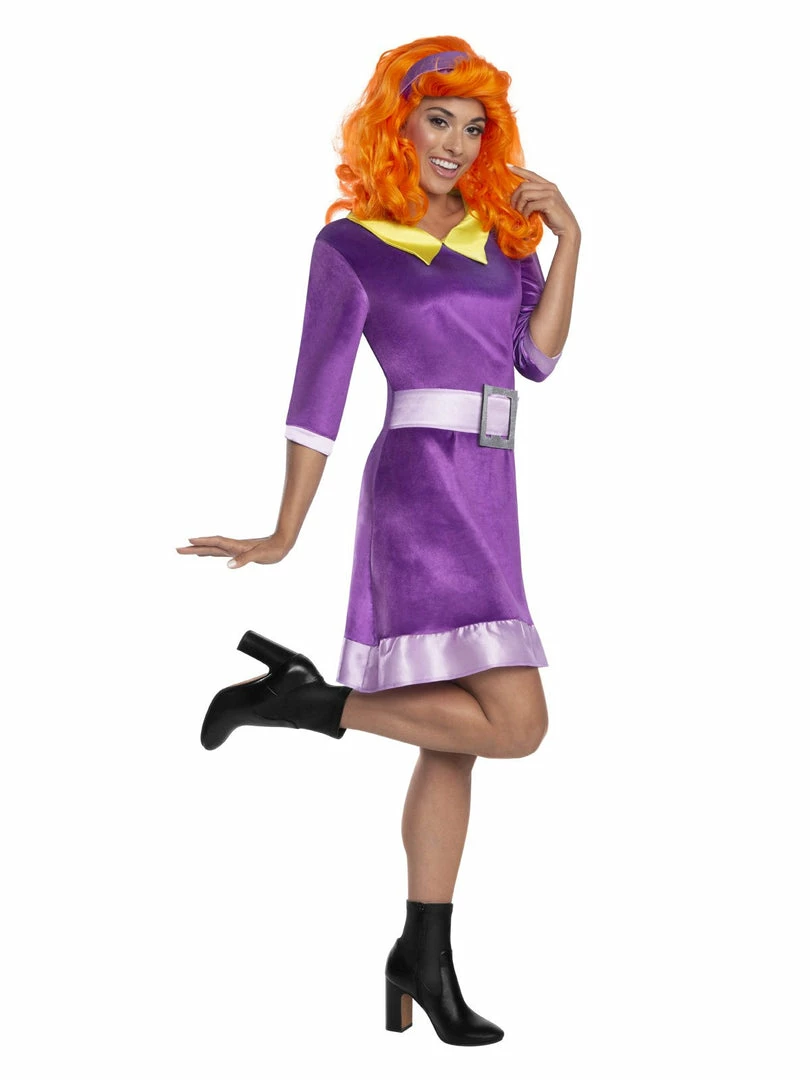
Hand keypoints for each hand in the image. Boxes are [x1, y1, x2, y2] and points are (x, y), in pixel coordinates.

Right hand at [175, 531, 290, 567]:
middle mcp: (232, 547)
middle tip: (177, 550)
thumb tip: (228, 565)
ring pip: (213, 549)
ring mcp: (234, 549)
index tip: (189, 541)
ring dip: (200, 550)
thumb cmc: (272, 550)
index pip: (216, 543)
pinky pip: (220, 553)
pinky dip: (211, 553)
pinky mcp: (238, 553)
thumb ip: (244, 560)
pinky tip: (207, 555)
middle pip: (209, 547)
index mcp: (236, 546)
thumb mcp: (259, 556)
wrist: (282, 544)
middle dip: (193, 548)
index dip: (203, 542)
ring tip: (187, 551)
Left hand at [507, 165, 579, 240]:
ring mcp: (550, 194)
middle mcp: (549, 187)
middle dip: (514, 197)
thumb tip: (519, 197)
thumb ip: (535, 197)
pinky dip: (525, 213)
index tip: (508, 166)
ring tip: (521, 214)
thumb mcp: (543, 204)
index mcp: (548, 185)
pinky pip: (530, 205)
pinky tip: (527, 218)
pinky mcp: (549, 203)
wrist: (567, 227)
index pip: (531, 174)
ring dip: (519, 206)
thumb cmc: (554, 217)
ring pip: (525, 194)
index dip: (519, 170)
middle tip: (513, 208)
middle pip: (524, 185)